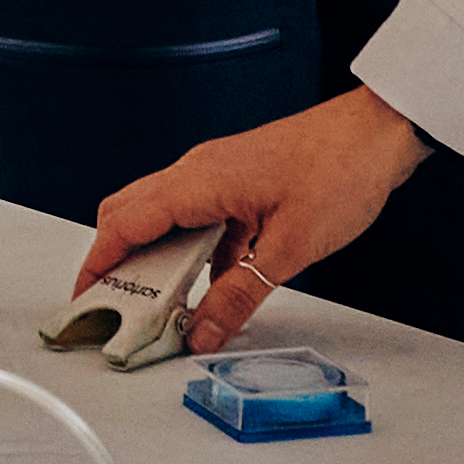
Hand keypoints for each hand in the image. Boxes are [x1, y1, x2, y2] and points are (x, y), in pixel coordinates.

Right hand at [83, 91, 429, 357]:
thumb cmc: (341, 168)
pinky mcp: (239, 182)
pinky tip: (216, 286)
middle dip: (117, 264)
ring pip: (165, 219)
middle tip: (118, 309)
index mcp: (199, 180)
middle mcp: (199, 172)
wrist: (380, 133)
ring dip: (159, 261)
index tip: (83, 300)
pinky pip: (200, 220)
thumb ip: (240, 295)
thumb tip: (205, 330)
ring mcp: (218, 174)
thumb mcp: (290, 248)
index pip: (124, 224)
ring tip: (165, 308)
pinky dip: (196, 254)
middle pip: (131, 216)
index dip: (97, 265)